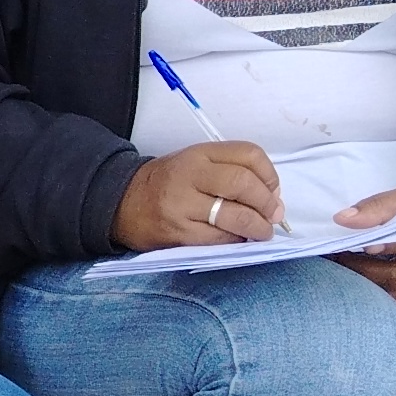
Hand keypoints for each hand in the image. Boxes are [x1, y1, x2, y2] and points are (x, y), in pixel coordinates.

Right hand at [112, 140, 284, 254]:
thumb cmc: (167, 183)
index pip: (248, 154)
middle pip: (244, 184)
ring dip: (258, 228)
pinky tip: (238, 239)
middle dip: (267, 204)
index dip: (270, 175)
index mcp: (198, 154)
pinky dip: (237, 241)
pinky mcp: (179, 233)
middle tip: (274, 216)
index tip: (273, 190)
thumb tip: (273, 199)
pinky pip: (220, 239)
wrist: (121, 202)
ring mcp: (182, 205)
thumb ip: (232, 171)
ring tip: (261, 232)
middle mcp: (190, 175)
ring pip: (236, 216)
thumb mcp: (195, 163)